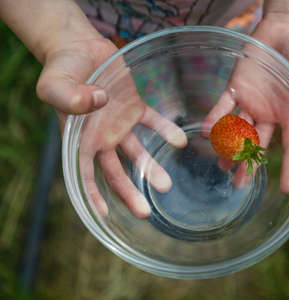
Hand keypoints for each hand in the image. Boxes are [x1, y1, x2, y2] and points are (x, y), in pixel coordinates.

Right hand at [37, 38, 186, 217]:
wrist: (79, 47)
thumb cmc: (62, 69)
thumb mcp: (55, 83)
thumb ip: (68, 96)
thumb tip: (97, 103)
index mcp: (79, 138)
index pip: (84, 172)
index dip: (93, 194)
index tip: (105, 214)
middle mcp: (101, 136)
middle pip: (116, 171)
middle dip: (129, 192)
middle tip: (144, 212)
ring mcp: (120, 124)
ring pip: (137, 152)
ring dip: (151, 168)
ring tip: (166, 185)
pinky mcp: (135, 108)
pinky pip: (152, 123)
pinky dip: (165, 131)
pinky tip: (180, 141)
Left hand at [202, 2, 288, 193]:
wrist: (282, 30)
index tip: (287, 189)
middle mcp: (269, 113)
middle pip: (258, 143)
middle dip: (249, 164)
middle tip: (239, 184)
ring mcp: (251, 102)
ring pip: (238, 130)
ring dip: (229, 147)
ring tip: (221, 166)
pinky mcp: (235, 88)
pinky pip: (224, 106)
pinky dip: (215, 117)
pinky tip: (207, 131)